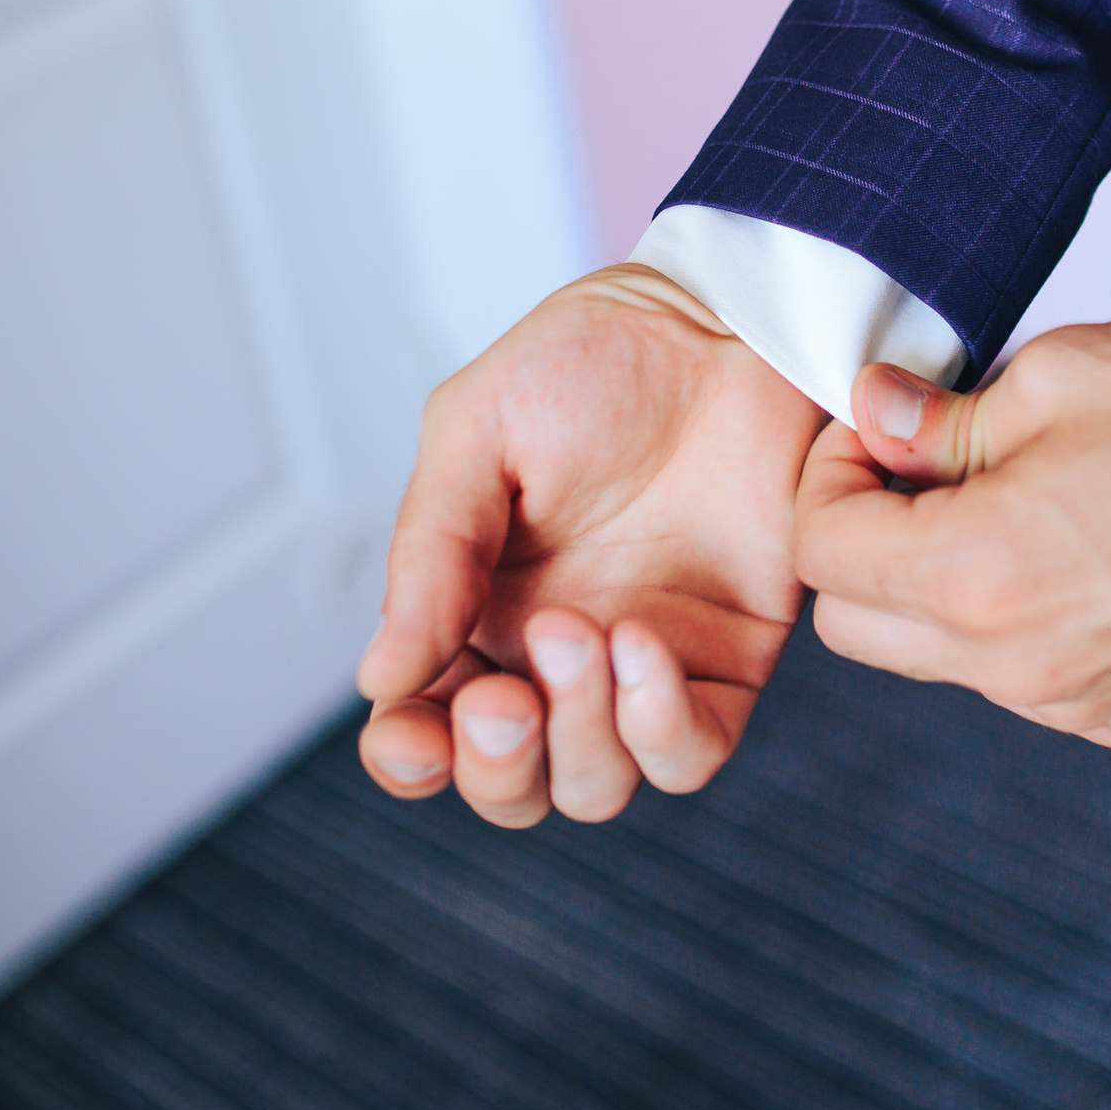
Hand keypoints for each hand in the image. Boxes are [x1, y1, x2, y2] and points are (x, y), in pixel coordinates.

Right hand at [357, 264, 824, 823]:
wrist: (722, 323)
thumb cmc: (592, 363)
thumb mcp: (478, 432)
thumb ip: (432, 551)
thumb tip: (382, 678)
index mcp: (474, 614)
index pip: (426, 733)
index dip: (411, 761)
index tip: (412, 734)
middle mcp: (555, 660)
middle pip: (515, 785)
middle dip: (499, 764)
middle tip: (503, 694)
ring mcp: (644, 670)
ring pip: (597, 786)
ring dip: (579, 736)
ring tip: (581, 632)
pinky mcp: (728, 664)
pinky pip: (691, 753)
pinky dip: (660, 727)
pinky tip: (644, 646)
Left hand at [794, 319, 1110, 748]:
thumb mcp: (1058, 374)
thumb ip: (940, 416)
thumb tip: (869, 413)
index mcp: (982, 574)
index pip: (820, 552)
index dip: (829, 477)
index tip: (877, 434)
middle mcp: (1016, 665)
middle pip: (854, 626)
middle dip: (861, 546)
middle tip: (922, 471)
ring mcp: (1073, 704)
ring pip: (936, 660)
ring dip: (938, 589)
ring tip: (1015, 504)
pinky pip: (1019, 682)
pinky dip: (1016, 625)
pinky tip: (1078, 556)